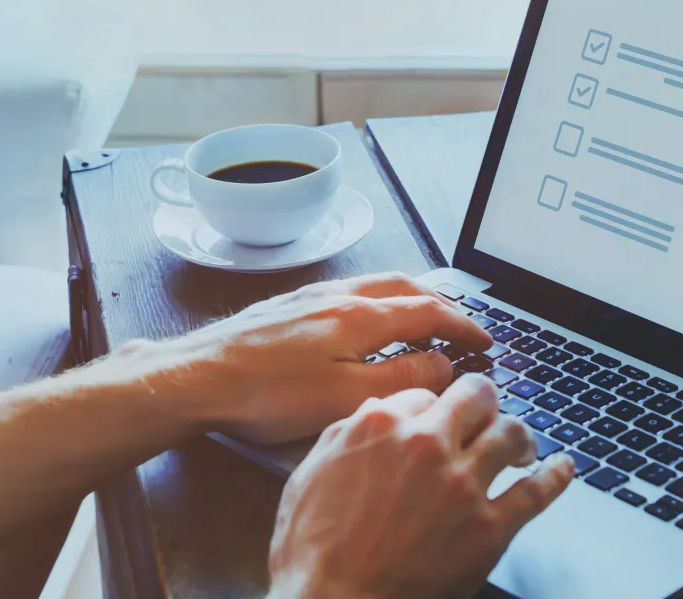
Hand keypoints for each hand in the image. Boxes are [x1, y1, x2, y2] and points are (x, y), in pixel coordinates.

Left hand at [135, 273, 493, 445]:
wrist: (196, 378)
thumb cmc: (265, 395)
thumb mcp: (345, 398)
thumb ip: (403, 379)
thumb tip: (444, 364)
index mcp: (360, 316)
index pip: (429, 312)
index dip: (464, 326)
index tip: (485, 341)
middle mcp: (339, 295)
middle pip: (407, 287)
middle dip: (442, 304)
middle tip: (463, 326)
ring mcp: (311, 296)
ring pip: (377, 285)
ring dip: (411, 298)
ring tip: (426, 319)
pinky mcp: (288, 305)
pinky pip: (351, 291)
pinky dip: (379, 301)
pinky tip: (370, 322)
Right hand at [267, 376, 575, 598]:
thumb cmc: (314, 551)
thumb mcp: (311, 473)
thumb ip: (347, 434)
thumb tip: (375, 414)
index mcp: (382, 426)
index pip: (423, 392)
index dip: (432, 405)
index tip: (438, 416)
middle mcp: (428, 445)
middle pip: (476, 397)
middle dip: (484, 400)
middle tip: (486, 411)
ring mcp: (463, 485)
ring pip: (512, 434)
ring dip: (520, 435)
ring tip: (522, 444)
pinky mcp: (490, 528)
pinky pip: (536, 492)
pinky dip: (556, 475)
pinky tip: (563, 467)